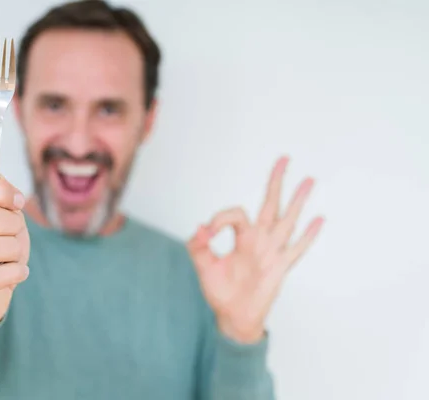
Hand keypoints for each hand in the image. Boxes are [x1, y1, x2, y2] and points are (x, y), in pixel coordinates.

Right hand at [0, 174, 30, 330]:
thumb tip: (7, 187)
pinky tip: (18, 272)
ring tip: (14, 257)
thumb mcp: (7, 220)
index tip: (18, 203)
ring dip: (14, 251)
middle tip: (16, 235)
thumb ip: (4, 200)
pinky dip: (15, 273)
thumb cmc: (0, 251)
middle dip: (11, 225)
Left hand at [187, 157, 323, 342]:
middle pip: (270, 205)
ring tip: (309, 180)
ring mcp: (273, 252)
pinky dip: (308, 235)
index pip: (236, 215)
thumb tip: (200, 228)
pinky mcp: (281, 268)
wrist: (233, 316)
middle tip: (283, 159)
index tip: (208, 232)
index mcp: (242, 237)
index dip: (219, 219)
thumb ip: (198, 247)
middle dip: (276, 182)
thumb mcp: (204, 267)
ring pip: (287, 221)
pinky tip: (318, 219)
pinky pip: (297, 249)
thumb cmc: (221, 291)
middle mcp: (260, 240)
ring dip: (298, 201)